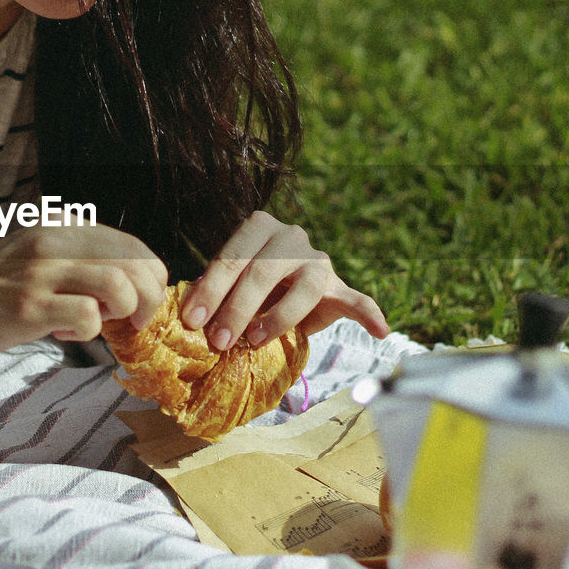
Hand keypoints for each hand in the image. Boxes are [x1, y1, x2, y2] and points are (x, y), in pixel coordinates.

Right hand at [0, 223, 167, 352]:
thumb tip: (138, 284)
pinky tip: (63, 332)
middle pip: (138, 265)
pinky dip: (88, 332)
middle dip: (148, 300)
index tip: (139, 304)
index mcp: (64, 225)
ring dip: (121, 313)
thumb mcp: (43, 256)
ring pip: (120, 286)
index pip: (136, 247)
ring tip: (97, 322)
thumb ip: (84, 259)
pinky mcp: (28, 305)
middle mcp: (56, 240)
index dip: (150, 280)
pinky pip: (88, 316)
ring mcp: (41, 271)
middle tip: (132, 322)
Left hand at [180, 211, 387, 348]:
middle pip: (262, 272)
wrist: (284, 287)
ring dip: (277, 318)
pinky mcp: (338, 285)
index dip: (210, 290)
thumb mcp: (228, 283)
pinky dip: (369, 314)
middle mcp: (290, 236)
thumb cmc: (247, 286)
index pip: (232, 257)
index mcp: (257, 227)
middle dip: (236, 309)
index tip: (192, 321)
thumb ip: (213, 293)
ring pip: (302, 289)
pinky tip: (380, 331)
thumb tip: (187, 319)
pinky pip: (356, 299)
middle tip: (219, 341)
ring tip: (256, 341)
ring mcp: (317, 259)